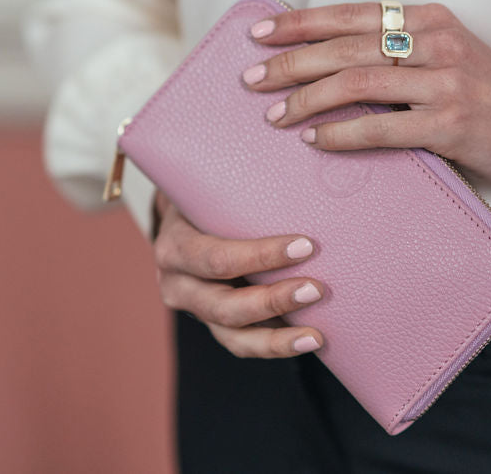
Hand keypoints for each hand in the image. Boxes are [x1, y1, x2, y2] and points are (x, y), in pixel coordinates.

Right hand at [151, 190, 324, 357]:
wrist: (183, 221)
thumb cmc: (207, 199)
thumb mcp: (209, 187)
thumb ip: (241, 183)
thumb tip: (299, 145)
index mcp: (173, 246)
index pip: (216, 258)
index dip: (260, 256)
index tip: (306, 245)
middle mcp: (177, 284)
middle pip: (223, 304)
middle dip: (273, 300)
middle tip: (317, 289)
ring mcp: (195, 311)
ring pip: (233, 336)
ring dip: (278, 337)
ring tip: (317, 334)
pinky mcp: (215, 326)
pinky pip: (243, 344)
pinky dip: (276, 345)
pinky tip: (311, 341)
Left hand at [243, 2, 490, 189]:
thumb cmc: (488, 97)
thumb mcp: (445, 57)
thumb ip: (398, 52)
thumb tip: (327, 63)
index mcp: (430, 19)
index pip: (351, 14)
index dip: (300, 23)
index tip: (260, 34)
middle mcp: (437, 42)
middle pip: (346, 46)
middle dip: (291, 62)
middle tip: (252, 79)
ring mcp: (447, 82)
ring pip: (359, 82)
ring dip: (308, 98)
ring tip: (275, 114)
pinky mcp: (453, 124)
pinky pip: (382, 127)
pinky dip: (342, 133)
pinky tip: (316, 140)